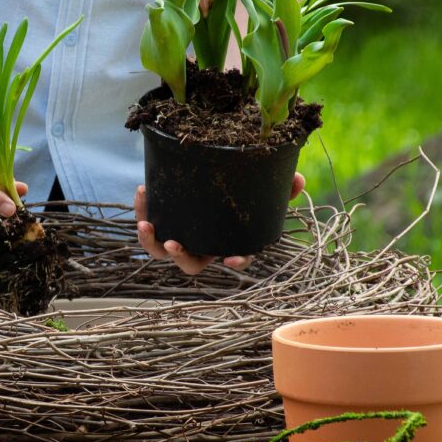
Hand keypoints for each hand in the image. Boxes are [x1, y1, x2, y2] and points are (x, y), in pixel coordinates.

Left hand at [134, 173, 305, 274]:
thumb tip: (298, 179)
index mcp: (227, 242)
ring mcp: (179, 238)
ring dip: (151, 243)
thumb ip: (278, 187)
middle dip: (182, 258)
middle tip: (173, 244)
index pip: (237, 258)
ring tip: (146, 226)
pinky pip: (148, 225)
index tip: (231, 260)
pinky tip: (143, 192)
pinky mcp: (160, 223)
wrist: (201, 176)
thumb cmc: (235, 190)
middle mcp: (201, 246)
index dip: (236, 261)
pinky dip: (142, 212)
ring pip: (162, 253)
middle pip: (191, 265)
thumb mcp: (257, 187)